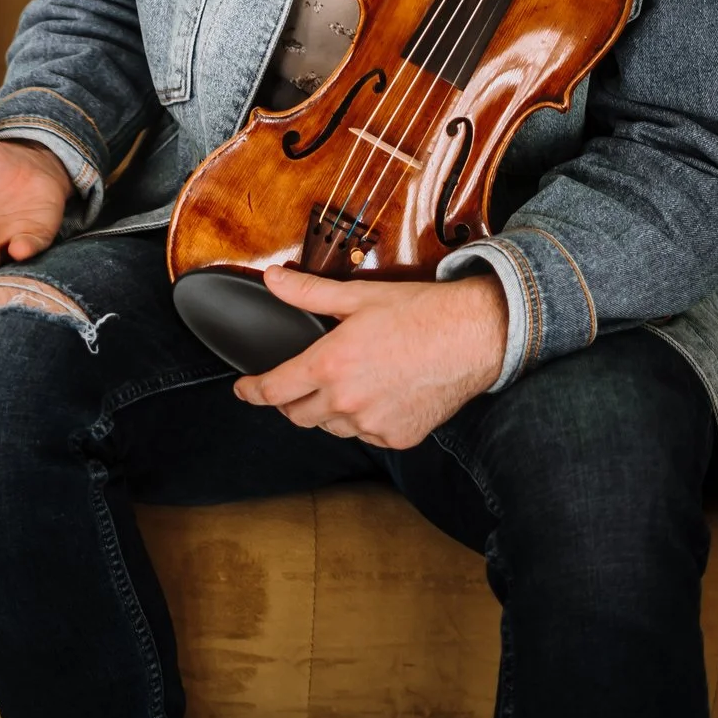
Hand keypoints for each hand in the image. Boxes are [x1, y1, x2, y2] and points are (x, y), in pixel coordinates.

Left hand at [231, 268, 508, 449]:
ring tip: (339, 388)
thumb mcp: (357, 297)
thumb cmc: (418, 313)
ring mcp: (373, 425)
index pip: (273, 390)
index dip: (251, 392)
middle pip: (297, 415)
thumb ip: (308, 293)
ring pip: (331, 428)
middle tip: (294, 385)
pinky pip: (366, 437)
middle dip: (288, 401)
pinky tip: (373, 399)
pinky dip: (361, 422)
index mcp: (329, 366)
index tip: (243, 389)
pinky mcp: (398, 437)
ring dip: (325, 412)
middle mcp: (346, 402)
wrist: (474, 336)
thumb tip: (273, 280)